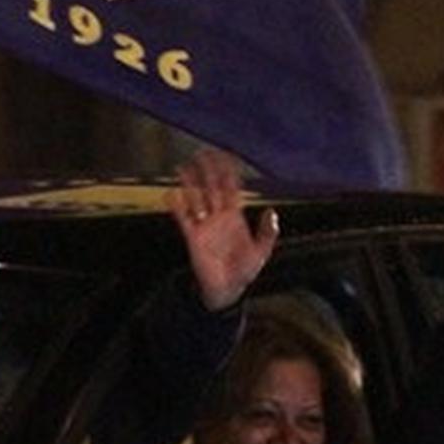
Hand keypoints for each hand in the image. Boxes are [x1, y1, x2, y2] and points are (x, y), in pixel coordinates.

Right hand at [164, 149, 278, 311]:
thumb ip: (267, 232)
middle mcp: (219, 217)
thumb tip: (271, 212)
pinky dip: (177, 206)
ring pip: (196, 198)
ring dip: (190, 183)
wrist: (227, 290)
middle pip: (212, 187)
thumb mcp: (261, 252)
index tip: (225, 155)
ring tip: (183, 167)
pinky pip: (184, 218)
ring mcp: (205, 226)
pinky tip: (171, 194)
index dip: (229, 172)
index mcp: (236, 216)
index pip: (231, 188)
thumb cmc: (245, 270)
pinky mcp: (193, 237)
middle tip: (201, 153)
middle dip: (207, 170)